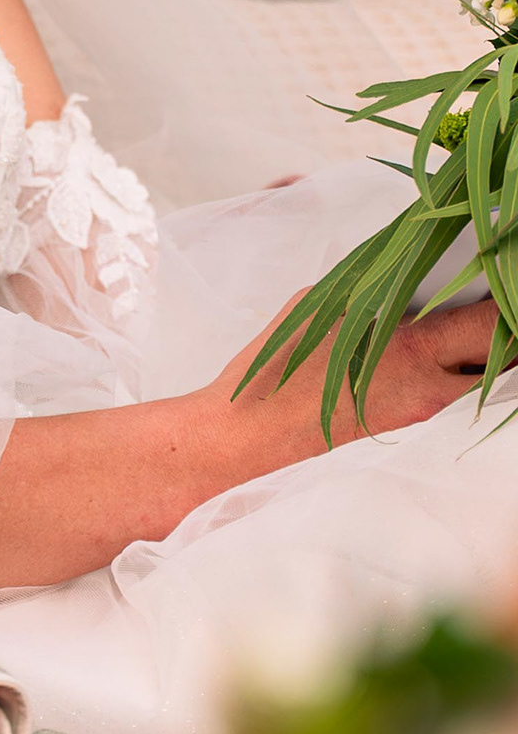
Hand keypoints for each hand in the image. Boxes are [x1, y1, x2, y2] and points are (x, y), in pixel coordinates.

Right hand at [221, 293, 495, 447]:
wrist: (243, 443)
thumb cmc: (274, 373)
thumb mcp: (321, 306)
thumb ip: (375, 292)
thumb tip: (406, 287)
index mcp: (410, 349)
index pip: (493, 324)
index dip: (507, 304)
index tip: (502, 288)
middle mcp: (429, 394)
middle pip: (504, 364)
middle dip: (503, 339)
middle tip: (487, 318)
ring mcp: (423, 427)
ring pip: (482, 393)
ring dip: (478, 367)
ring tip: (457, 347)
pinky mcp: (409, 446)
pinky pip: (454, 416)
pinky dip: (454, 394)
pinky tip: (428, 379)